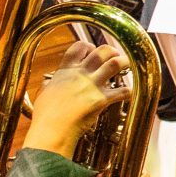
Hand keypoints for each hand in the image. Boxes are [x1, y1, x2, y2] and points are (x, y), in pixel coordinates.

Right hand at [22, 42, 130, 159]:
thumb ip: (52, 85)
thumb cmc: (46, 116)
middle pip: (102, 51)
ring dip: (124, 62)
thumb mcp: (45, 94)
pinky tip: (130, 91)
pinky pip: (122, 91)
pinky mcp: (102, 99)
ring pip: (114, 64)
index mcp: (65, 71)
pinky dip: (129, 90)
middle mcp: (80, 74)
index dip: (89, 46)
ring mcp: (92, 85)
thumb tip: (51, 84)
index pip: (79, 47)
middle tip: (115, 56)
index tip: (93, 50)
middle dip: (112, 51)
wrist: (51, 129)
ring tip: (128, 64)